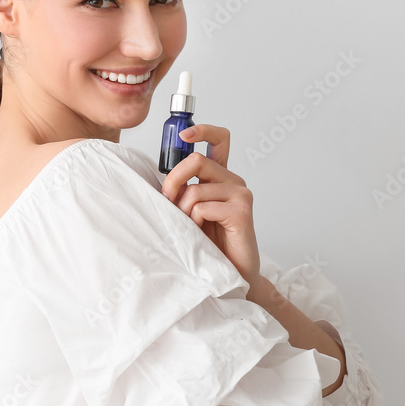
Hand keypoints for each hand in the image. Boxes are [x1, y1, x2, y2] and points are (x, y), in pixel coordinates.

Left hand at [160, 124, 260, 288]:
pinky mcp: (241, 211)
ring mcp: (240, 194)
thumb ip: (184, 191)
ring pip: (195, 189)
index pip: (219, 139)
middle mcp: (233, 181)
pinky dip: (194, 223)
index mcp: (221, 177)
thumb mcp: (191, 212)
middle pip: (196, 160)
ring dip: (182, 212)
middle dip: (173, 181)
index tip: (184, 136)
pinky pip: (203, 207)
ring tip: (190, 228)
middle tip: (167, 202)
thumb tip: (163, 180)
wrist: (232, 274)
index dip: (202, 130)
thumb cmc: (210, 245)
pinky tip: (203, 235)